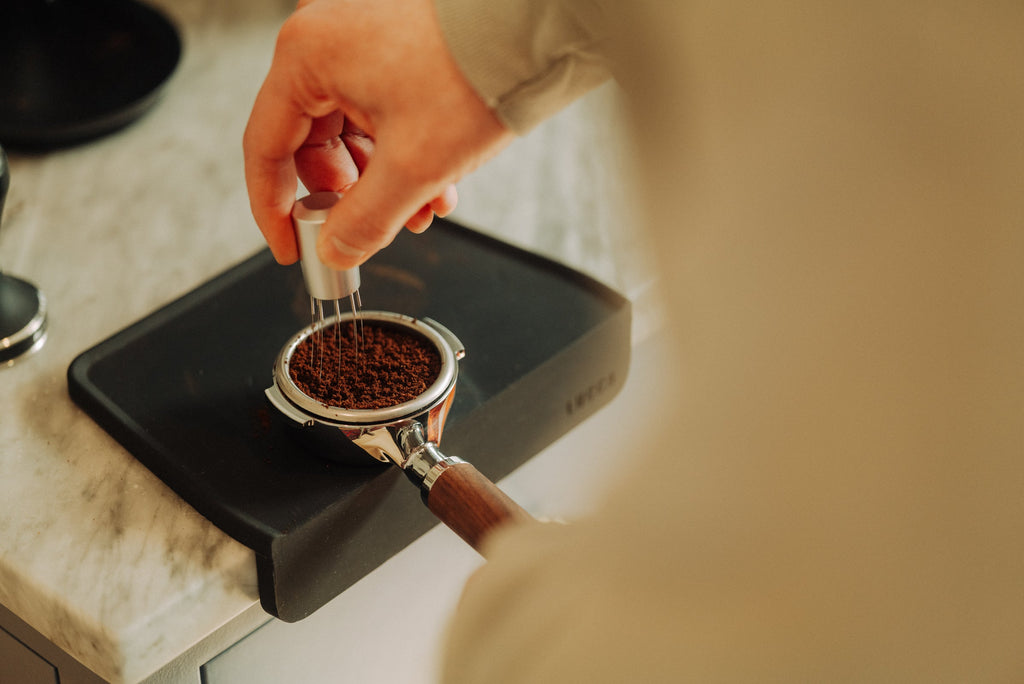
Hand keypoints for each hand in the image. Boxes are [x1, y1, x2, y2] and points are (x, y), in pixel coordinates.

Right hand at [243, 0, 513, 266]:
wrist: (536, 27)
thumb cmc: (475, 72)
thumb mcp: (413, 166)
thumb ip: (364, 219)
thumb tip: (336, 251)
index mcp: (308, 55)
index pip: (265, 148)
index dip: (274, 211)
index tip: (293, 249)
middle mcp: (327, 40)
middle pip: (312, 143)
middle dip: (348, 197)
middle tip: (371, 230)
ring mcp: (362, 39)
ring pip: (353, 133)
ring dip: (384, 181)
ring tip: (423, 210)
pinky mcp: (396, 47)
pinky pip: (381, 113)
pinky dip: (403, 153)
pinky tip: (438, 185)